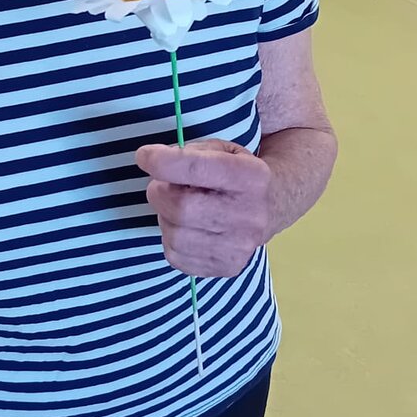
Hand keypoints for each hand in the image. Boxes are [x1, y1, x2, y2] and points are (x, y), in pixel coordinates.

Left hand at [135, 138, 273, 278]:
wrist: (272, 205)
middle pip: (181, 207)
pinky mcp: (227, 267)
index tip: (144, 156)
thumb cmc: (236, 172)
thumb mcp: (222, 149)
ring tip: (178, 207)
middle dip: (159, 192)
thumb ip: (190, 153)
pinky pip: (176, 256)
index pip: (197, 168)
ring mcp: (240, 246)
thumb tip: (155, 164)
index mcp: (250, 176)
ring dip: (164, 217)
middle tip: (163, 185)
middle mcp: (249, 214)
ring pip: (175, 235)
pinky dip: (171, 239)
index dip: (162, 162)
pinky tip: (186, 227)